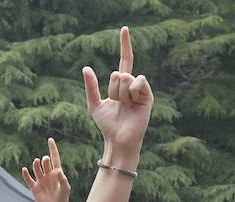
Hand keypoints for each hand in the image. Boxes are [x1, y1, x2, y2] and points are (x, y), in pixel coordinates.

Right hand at [22, 138, 70, 201]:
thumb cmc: (62, 200)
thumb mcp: (65, 190)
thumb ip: (63, 180)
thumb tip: (58, 171)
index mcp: (57, 174)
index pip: (54, 158)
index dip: (52, 149)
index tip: (50, 139)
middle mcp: (48, 175)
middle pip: (45, 162)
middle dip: (45, 160)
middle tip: (45, 160)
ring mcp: (41, 181)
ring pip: (36, 168)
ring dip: (36, 164)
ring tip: (36, 162)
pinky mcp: (34, 188)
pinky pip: (29, 179)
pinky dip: (26, 174)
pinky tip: (24, 169)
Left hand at [82, 27, 152, 159]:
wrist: (117, 139)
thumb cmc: (107, 125)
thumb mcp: (94, 104)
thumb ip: (91, 86)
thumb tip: (86, 67)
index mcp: (122, 85)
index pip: (125, 60)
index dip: (125, 44)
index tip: (124, 28)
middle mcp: (133, 84)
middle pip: (118, 72)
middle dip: (112, 89)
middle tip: (116, 104)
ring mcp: (141, 90)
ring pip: (125, 78)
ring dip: (119, 94)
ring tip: (124, 106)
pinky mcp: (148, 96)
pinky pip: (137, 82)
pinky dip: (131, 92)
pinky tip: (132, 104)